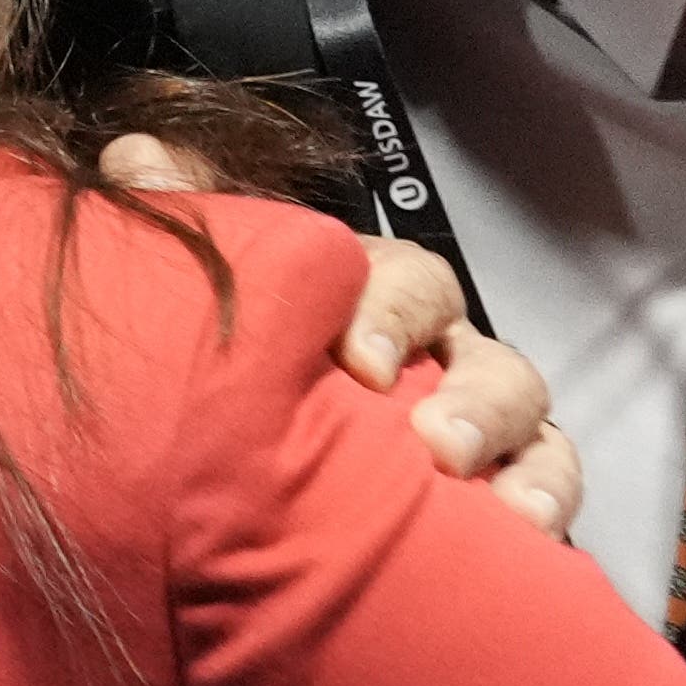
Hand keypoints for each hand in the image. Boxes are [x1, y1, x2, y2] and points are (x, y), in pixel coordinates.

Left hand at [99, 137, 579, 536]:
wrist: (233, 481)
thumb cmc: (238, 361)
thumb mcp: (208, 290)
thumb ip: (178, 217)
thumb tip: (135, 156)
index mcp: (367, 298)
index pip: (399, 277)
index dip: (386, 308)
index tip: (356, 361)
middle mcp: (432, 350)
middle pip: (478, 347)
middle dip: (464, 389)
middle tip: (428, 437)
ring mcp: (475, 417)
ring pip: (522, 406)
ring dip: (508, 442)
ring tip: (476, 487)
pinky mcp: (499, 487)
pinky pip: (549, 478)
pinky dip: (548, 496)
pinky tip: (525, 529)